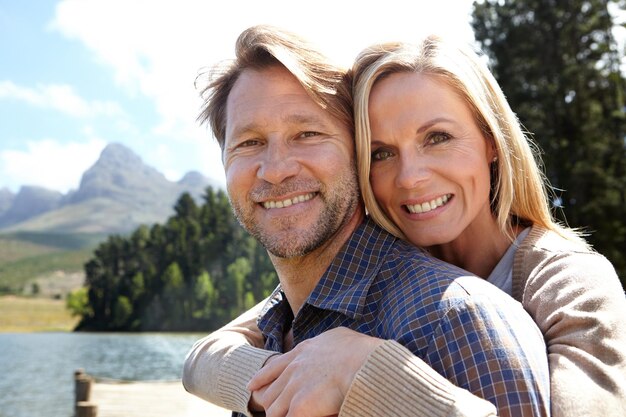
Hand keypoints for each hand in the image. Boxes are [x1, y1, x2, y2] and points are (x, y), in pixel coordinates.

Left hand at [247, 327, 383, 416]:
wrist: (362, 362)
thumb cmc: (358, 350)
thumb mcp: (338, 336)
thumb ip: (328, 341)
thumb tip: (333, 341)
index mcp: (302, 352)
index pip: (273, 367)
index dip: (261, 378)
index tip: (251, 385)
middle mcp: (293, 370)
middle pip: (269, 393)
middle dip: (271, 404)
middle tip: (274, 412)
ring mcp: (295, 388)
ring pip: (274, 411)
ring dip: (280, 415)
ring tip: (286, 416)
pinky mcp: (301, 407)